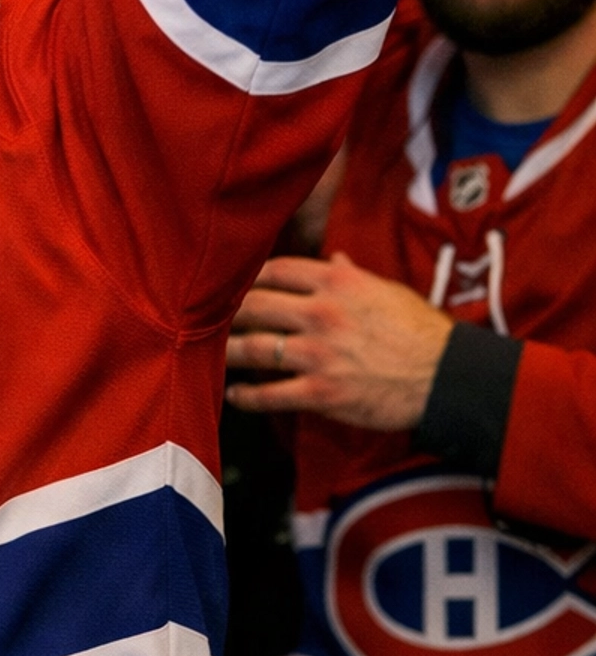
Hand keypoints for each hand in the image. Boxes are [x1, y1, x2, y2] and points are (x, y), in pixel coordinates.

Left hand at [225, 251, 452, 429]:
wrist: (447, 376)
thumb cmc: (421, 331)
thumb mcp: (387, 291)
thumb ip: (352, 275)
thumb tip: (334, 258)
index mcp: (338, 282)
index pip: (275, 269)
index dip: (246, 276)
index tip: (232, 283)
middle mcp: (322, 313)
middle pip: (253, 306)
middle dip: (225, 312)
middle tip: (208, 318)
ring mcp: (319, 353)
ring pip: (253, 349)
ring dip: (227, 353)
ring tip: (213, 355)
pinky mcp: (322, 391)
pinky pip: (272, 394)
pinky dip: (247, 397)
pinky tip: (234, 396)